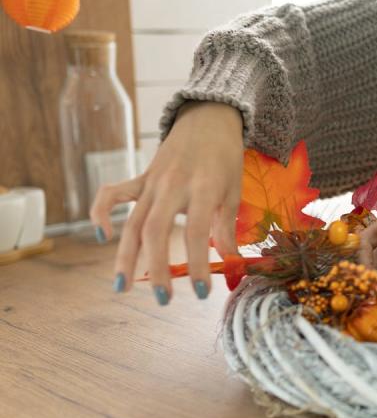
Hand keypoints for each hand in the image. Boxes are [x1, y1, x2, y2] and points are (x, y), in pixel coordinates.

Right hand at [89, 102, 243, 303]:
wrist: (208, 118)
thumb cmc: (224, 158)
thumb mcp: (234, 190)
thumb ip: (227, 226)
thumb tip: (229, 262)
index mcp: (203, 187)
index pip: (196, 232)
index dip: (196, 264)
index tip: (200, 293)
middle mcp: (173, 185)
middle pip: (157, 230)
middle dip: (157, 267)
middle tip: (162, 300)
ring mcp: (152, 181)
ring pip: (132, 221)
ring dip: (125, 256)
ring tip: (121, 287)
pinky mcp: (141, 178)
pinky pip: (114, 194)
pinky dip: (102, 212)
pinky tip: (102, 236)